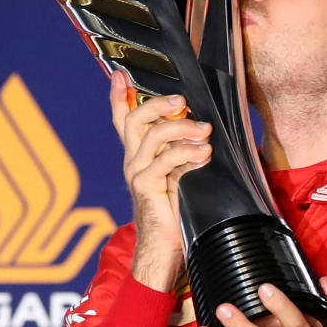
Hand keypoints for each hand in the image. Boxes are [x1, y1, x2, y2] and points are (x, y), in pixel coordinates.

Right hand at [109, 70, 211, 290]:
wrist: (164, 251)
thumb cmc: (178, 214)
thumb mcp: (181, 176)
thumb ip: (185, 154)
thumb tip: (207, 130)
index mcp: (139, 156)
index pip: (123, 120)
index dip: (119, 97)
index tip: (120, 75)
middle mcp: (133, 162)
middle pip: (136, 119)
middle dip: (158, 104)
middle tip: (183, 101)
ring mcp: (136, 174)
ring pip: (152, 136)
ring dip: (182, 128)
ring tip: (205, 131)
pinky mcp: (145, 188)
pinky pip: (165, 161)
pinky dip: (186, 153)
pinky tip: (203, 153)